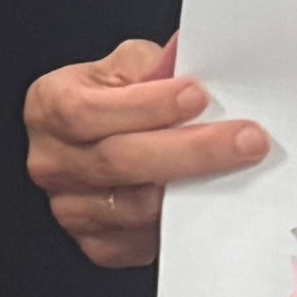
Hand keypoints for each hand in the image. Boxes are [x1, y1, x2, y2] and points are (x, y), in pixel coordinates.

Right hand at [24, 34, 269, 269]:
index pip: (88, 112)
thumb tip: (191, 52)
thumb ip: (153, 66)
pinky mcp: (100, 244)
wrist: (104, 141)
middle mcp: (54, 163)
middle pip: (120, 162)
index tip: (198, 96)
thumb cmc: (113, 100)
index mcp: (50, 108)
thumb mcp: (125, 68)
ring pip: (138, 207)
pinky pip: (145, 239)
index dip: (146, 105)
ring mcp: (73, 210)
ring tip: (242, 167)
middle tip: (246, 139)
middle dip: (191, 150)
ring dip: (198, 187)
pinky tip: (217, 197)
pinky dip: (184, 220)